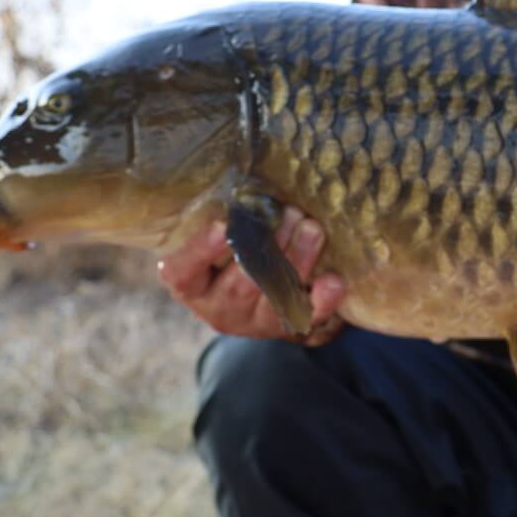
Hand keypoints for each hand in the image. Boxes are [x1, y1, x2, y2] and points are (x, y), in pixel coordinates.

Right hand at [157, 205, 347, 344]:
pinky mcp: (285, 328)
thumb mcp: (219, 232)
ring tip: (313, 230)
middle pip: (239, 282)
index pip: (183, 271)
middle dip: (269, 245)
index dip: (200, 250)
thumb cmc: (234, 244)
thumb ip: (229, 217)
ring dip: (298, 260)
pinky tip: (333, 280)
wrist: (260, 286)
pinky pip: (306, 318)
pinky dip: (322, 299)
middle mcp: (217, 308)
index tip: (222, 225)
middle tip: (290, 213)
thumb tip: (254, 188)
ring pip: (274, 297)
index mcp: (190, 282)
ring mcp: (252, 323)